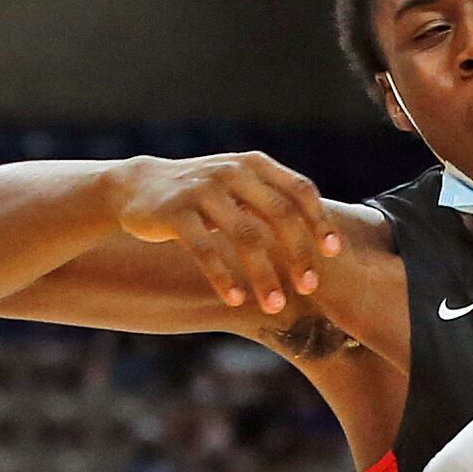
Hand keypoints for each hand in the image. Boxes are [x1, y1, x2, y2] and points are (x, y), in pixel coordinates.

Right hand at [111, 152, 339, 315]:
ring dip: (264, 275)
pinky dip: (222, 277)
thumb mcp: (238, 186)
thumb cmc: (201, 194)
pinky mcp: (175, 213)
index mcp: (254, 165)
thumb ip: (272, 202)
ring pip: (245, 237)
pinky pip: (205, 249)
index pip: (299, 190)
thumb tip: (319, 240)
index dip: (320, 221)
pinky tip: (234, 299)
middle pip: (279, 215)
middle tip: (310, 288)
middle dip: (299, 254)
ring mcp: (203, 190)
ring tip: (273, 306)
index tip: (334, 253)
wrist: (138, 186)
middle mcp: (232, 172)